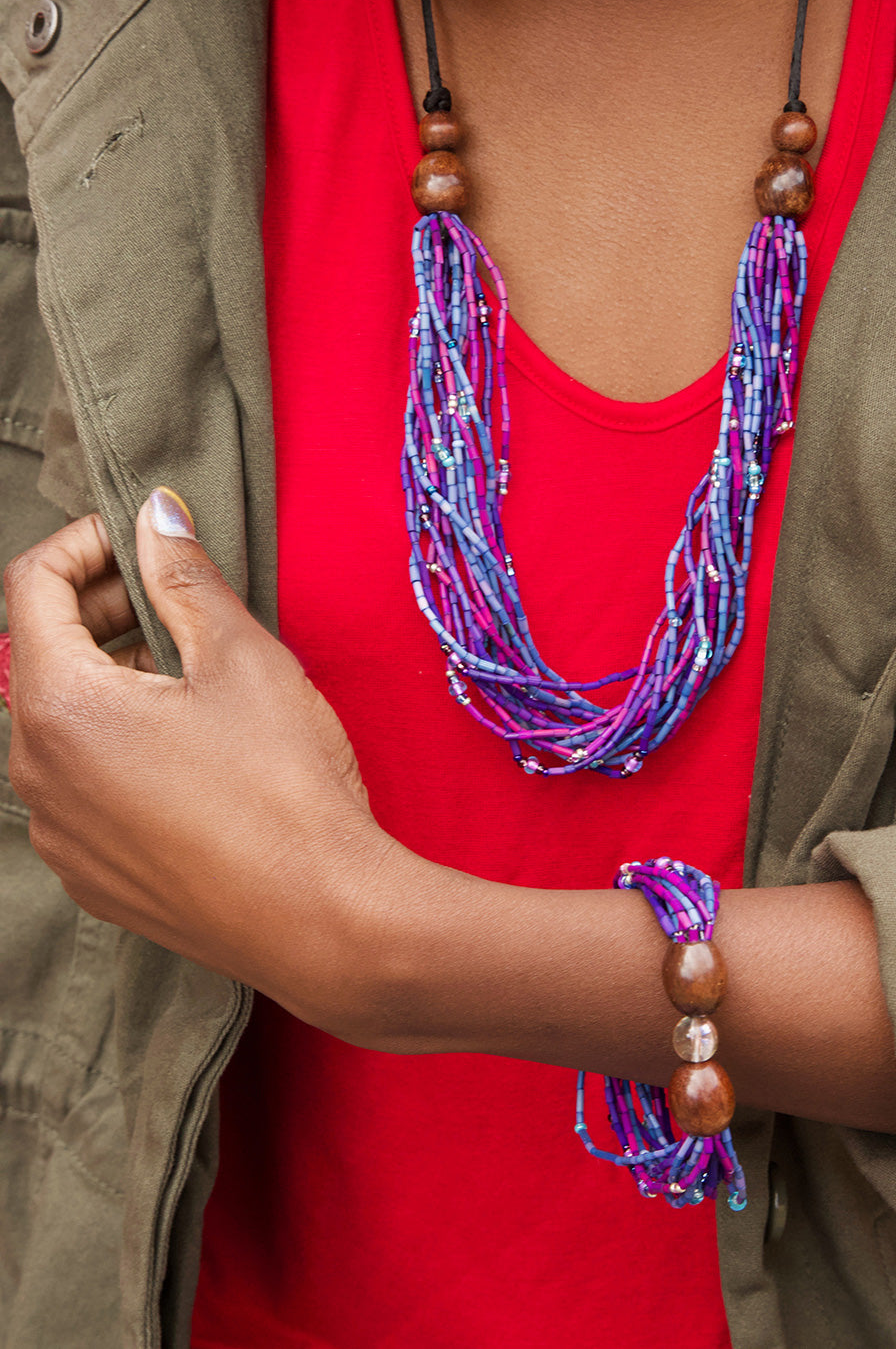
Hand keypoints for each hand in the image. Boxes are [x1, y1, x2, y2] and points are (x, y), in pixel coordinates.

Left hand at [4, 490, 395, 1024]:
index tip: (144, 539)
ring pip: (59, 724)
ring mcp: (58, 834)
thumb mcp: (242, 657)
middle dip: (101, 608)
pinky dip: (116, 748)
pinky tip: (191, 754)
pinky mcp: (90, 876)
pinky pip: (79, 787)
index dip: (87, 543)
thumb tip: (155, 516)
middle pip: (40, 654)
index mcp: (60, 706)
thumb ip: (184, 578)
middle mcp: (35, 773)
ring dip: (110, 680)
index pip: (31, 586)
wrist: (322, 921)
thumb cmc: (285, 787)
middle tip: (179, 601)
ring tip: (193, 680)